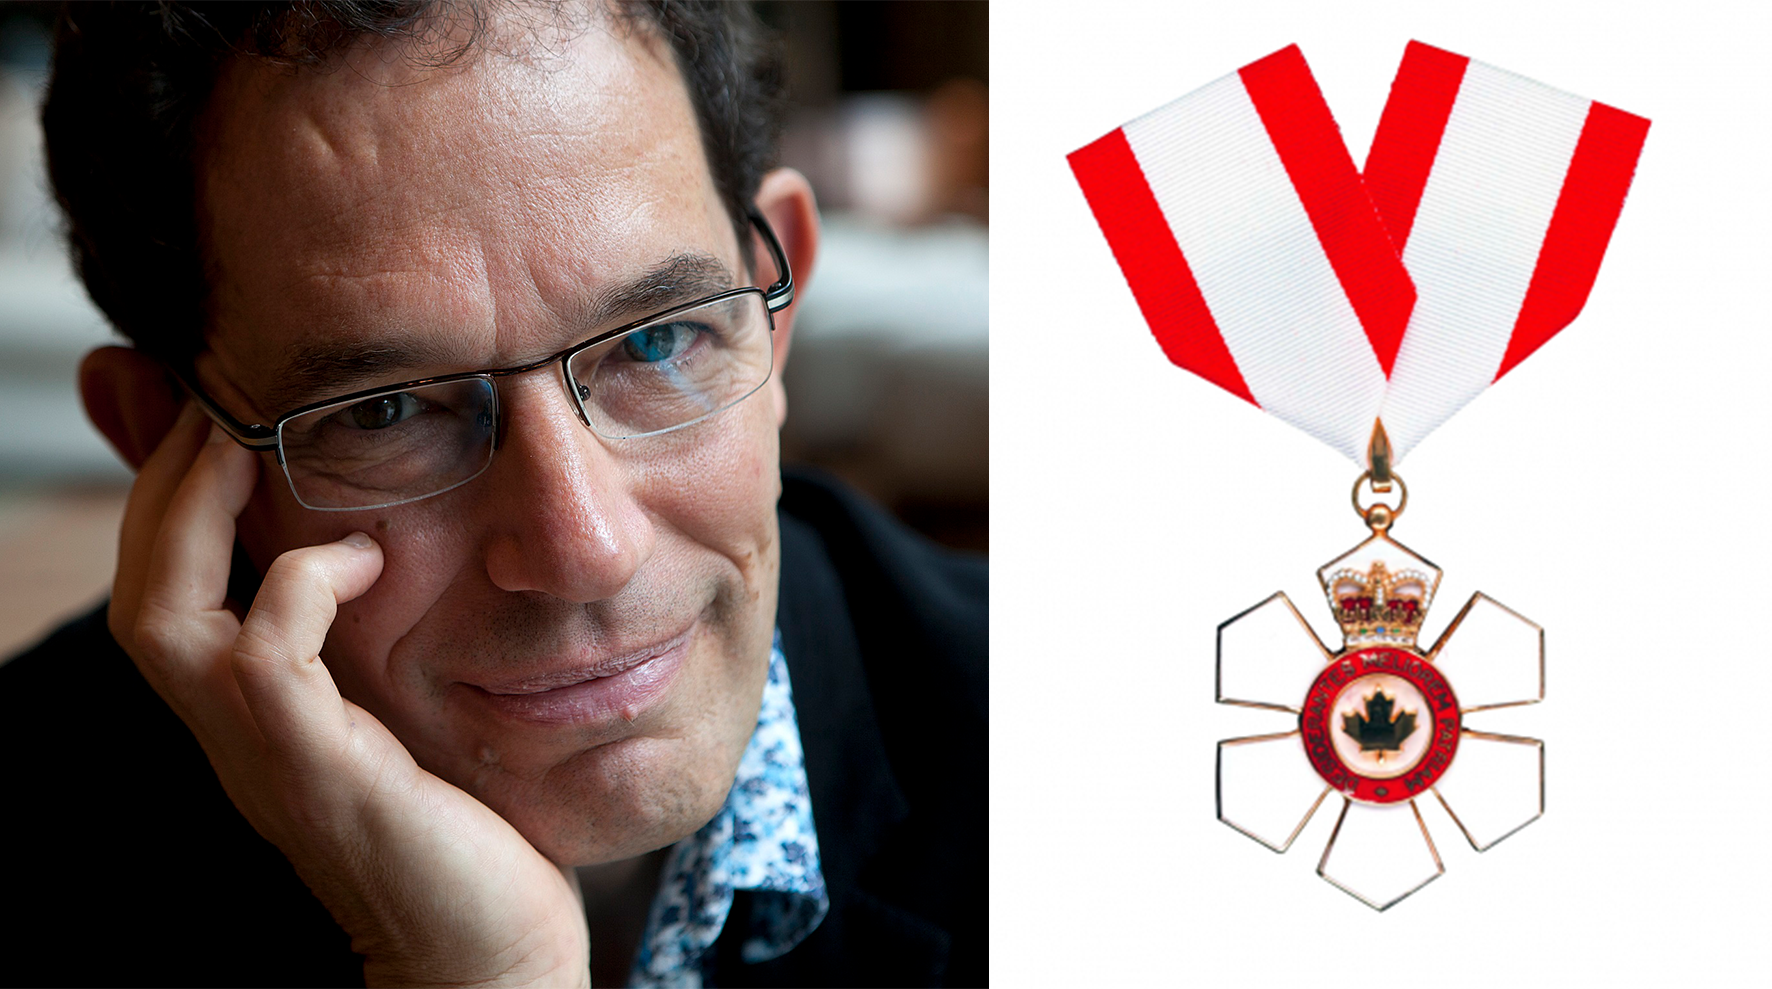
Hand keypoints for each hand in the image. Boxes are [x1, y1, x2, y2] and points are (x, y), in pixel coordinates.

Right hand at [109, 404, 590, 987]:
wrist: (488, 947)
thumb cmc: (463, 829)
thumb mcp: (408, 712)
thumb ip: (380, 644)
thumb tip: (381, 549)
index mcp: (253, 717)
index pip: (163, 592)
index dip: (170, 500)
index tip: (218, 417)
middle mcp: (237, 735)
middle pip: (138, 592)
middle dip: (163, 485)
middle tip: (217, 407)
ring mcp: (269, 755)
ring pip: (165, 617)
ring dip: (198, 516)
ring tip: (252, 447)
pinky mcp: (319, 770)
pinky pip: (266, 655)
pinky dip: (299, 584)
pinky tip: (363, 558)